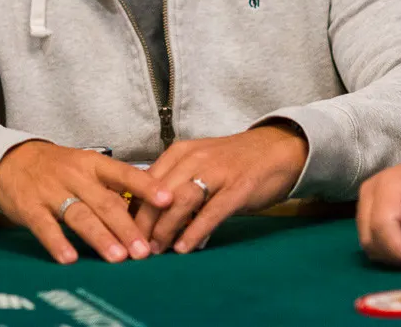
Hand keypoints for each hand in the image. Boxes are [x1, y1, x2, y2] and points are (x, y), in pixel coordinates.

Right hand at [0, 141, 172, 263]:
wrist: (13, 159)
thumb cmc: (60, 169)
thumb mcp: (87, 169)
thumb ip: (112, 189)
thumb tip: (148, 213)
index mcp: (94, 164)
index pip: (125, 174)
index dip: (146, 187)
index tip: (167, 200)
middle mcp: (76, 176)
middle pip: (105, 202)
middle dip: (126, 228)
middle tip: (144, 250)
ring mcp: (52, 192)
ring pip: (80, 216)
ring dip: (100, 237)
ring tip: (118, 257)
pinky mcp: (30, 207)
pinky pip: (45, 227)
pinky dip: (57, 243)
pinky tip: (70, 258)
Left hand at [133, 123, 307, 254]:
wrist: (277, 149)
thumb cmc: (234, 163)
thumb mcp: (199, 168)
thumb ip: (177, 189)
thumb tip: (152, 220)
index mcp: (180, 152)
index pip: (146, 181)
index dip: (133, 209)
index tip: (124, 232)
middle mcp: (194, 159)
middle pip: (159, 192)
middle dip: (144, 223)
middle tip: (136, 248)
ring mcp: (217, 172)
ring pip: (181, 201)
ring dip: (165, 228)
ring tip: (157, 250)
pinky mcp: (238, 187)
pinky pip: (211, 212)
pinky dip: (196, 231)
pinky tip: (185, 247)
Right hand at [357, 134, 400, 270]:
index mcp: (388, 185)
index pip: (381, 226)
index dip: (399, 251)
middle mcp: (368, 193)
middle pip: (370, 239)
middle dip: (397, 255)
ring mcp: (364, 203)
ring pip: (369, 244)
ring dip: (394, 255)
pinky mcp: (366, 214)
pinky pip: (373, 241)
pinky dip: (392, 251)